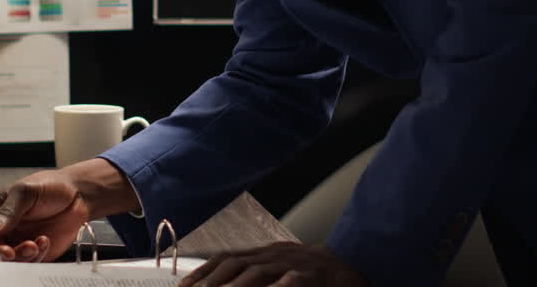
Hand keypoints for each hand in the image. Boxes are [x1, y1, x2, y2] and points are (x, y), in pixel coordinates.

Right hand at [0, 169, 87, 262]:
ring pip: (4, 264)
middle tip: (9, 252)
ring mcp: (14, 245)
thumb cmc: (49, 187)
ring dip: (18, 259)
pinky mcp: (32, 255)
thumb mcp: (25, 192)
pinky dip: (35, 257)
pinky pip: (26, 265)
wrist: (78, 196)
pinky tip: (44, 240)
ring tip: (33, 244)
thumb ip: (7, 212)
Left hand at [178, 243, 366, 286]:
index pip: (227, 259)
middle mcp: (274, 255)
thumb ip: (257, 276)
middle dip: (211, 281)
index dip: (204, 272)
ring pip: (257, 273)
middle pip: (235, 265)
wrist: (353, 261)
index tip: (184, 286)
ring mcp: (292, 263)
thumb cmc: (314, 273)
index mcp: (265, 253)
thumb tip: (225, 284)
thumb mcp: (281, 268)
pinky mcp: (310, 275)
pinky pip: (290, 283)